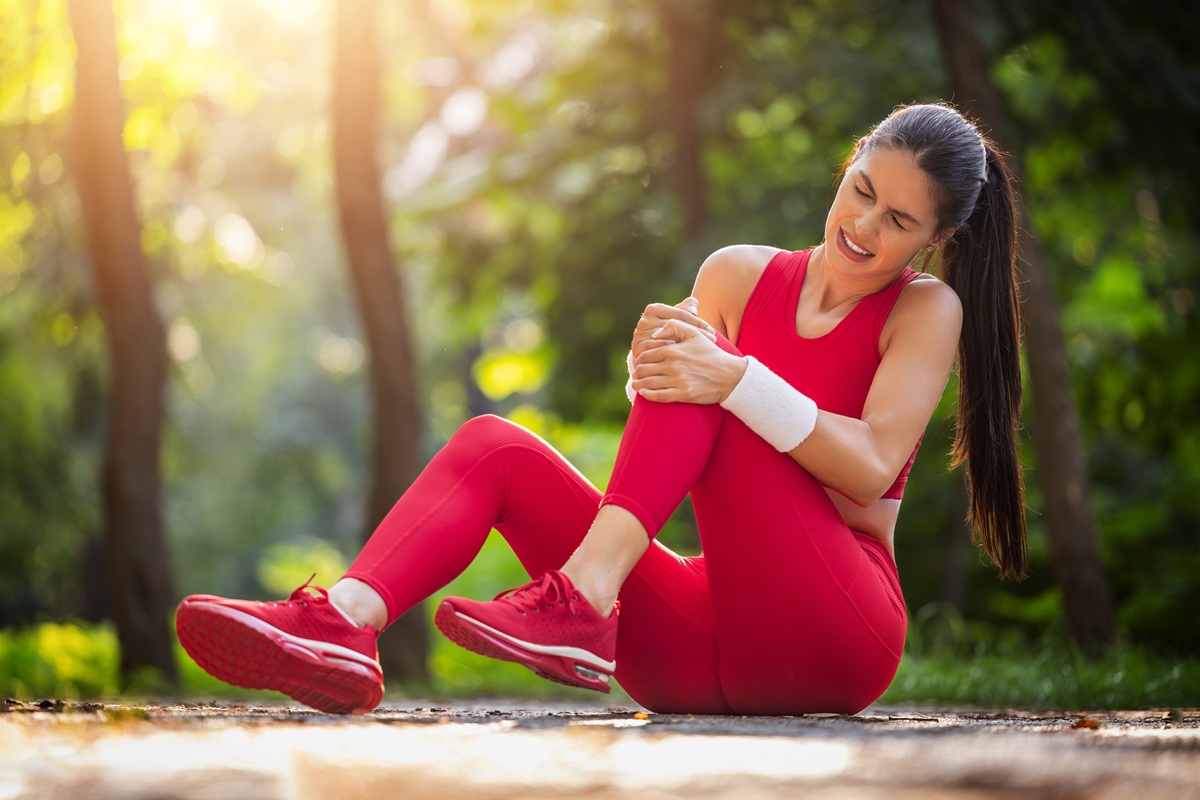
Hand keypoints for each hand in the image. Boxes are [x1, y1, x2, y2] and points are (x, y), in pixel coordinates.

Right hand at [631, 297, 716, 358]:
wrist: (650, 356)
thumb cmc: (668, 334)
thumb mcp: (677, 320)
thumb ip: (686, 308)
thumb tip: (693, 309)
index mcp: (653, 309)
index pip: (680, 314)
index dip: (698, 322)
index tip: (712, 331)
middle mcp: (644, 321)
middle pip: (675, 326)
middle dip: (696, 333)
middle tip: (713, 340)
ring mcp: (639, 335)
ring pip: (668, 338)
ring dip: (687, 345)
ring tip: (704, 350)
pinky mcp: (638, 350)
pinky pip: (659, 352)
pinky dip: (673, 355)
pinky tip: (687, 358)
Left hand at [631, 320, 746, 403]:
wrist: (730, 376)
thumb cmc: (711, 354)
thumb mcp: (695, 333)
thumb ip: (674, 326)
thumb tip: (655, 334)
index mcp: (673, 349)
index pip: (646, 354)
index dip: (639, 358)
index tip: (638, 361)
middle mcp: (673, 365)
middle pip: (644, 369)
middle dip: (637, 372)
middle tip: (636, 374)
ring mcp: (677, 381)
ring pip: (648, 383)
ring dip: (638, 384)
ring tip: (636, 384)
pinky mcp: (683, 394)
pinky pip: (658, 396)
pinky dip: (647, 395)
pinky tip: (645, 394)